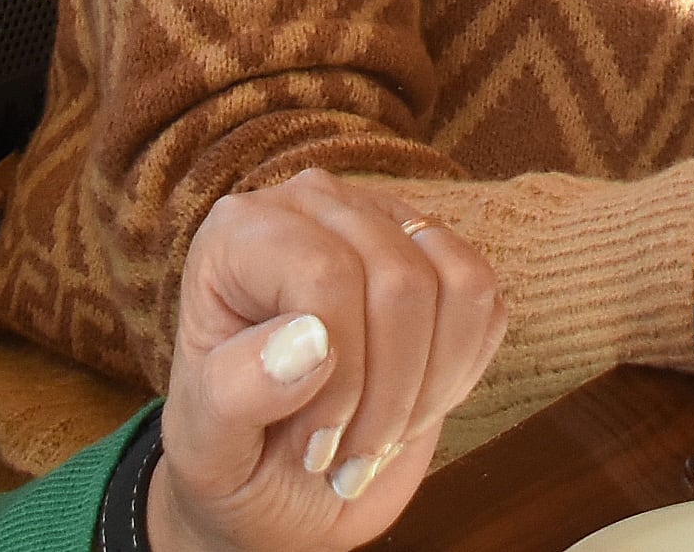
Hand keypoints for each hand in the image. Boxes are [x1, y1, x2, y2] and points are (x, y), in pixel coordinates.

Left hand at [146, 170, 504, 551]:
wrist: (279, 485)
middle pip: (400, 280)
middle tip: (350, 455)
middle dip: (388, 394)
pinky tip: (411, 404)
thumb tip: (310, 341)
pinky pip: (485, 300)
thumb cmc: (233, 457)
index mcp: (239, 235)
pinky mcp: (436, 258)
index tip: (315, 445)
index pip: (325, 274)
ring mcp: (382, 223)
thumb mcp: (208, 446)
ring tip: (379, 433)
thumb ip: (235, 392)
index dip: (338, 376)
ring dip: (429, 386)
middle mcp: (313, 208)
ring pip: (457, 282)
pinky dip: (459, 371)